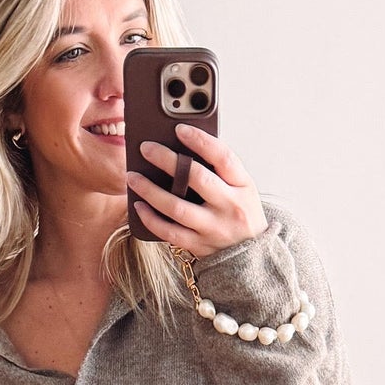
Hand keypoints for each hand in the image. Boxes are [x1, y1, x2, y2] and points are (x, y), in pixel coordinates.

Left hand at [125, 123, 267, 257]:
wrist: (252, 256)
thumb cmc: (241, 213)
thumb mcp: (242, 188)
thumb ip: (221, 170)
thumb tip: (183, 147)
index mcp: (243, 186)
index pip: (223, 157)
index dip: (201, 141)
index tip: (179, 129)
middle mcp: (230, 206)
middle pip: (196, 178)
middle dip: (168, 160)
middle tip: (146, 148)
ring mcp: (214, 228)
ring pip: (177, 207)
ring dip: (150, 190)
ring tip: (133, 177)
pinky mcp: (199, 246)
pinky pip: (170, 232)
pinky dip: (151, 218)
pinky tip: (138, 206)